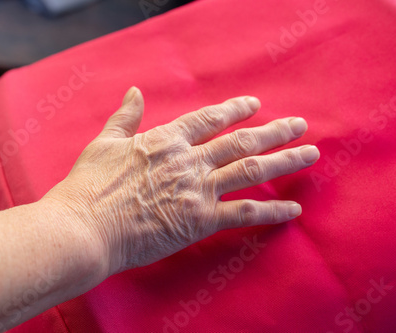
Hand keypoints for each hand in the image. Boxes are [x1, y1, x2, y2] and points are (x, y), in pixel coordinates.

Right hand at [44, 87, 319, 280]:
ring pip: (251, 170)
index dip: (235, 110)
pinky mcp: (200, 221)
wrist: (85, 227)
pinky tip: (292, 209)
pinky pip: (245, 213)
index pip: (209, 119)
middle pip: (241, 141)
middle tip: (300, 126)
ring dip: (284, 160)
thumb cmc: (89, 186)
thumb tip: (134, 92)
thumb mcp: (104, 142)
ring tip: (310, 154)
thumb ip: (125, 117)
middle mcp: (189, 160)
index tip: (255, 104)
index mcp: (166, 140)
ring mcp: (198, 190)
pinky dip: (271, 211)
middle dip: (274, 131)